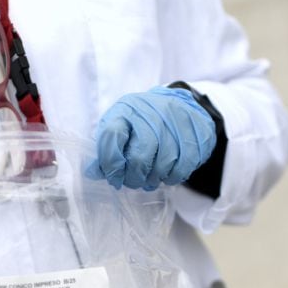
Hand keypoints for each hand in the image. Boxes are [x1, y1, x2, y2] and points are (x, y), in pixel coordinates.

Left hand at [86, 87, 216, 190]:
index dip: (110, 164)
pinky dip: (172, 177)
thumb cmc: (144, 122)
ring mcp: (175, 122)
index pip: (112, 136)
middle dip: (134, 178)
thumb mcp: (121, 128)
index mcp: (126, 110)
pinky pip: (182, 167)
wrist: (181, 105)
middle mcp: (150, 113)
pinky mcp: (195, 134)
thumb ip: (106, 150)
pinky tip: (167, 174)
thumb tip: (92, 172)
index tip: (114, 177)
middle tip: (134, 181)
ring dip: (154, 179)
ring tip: (150, 178)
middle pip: (139, 157)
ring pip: (162, 165)